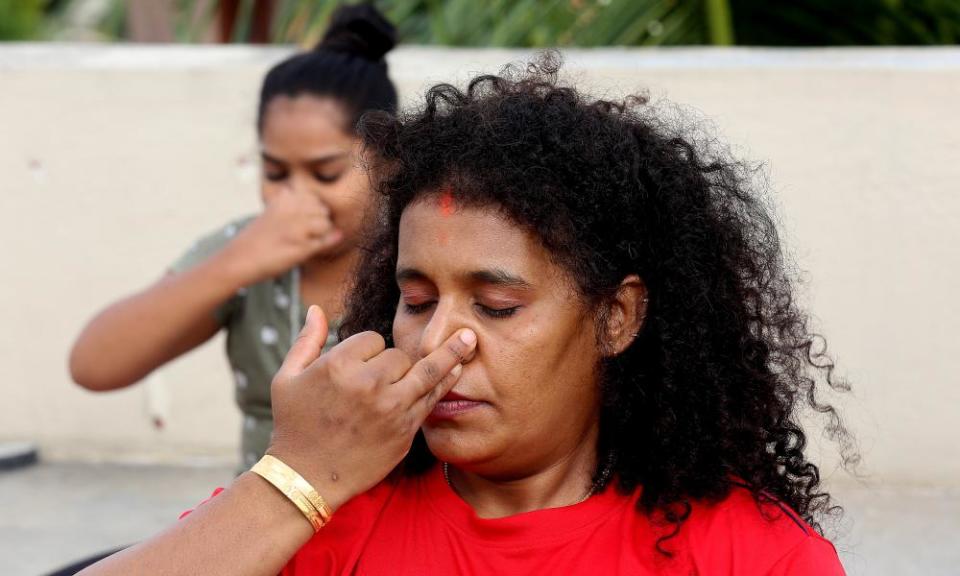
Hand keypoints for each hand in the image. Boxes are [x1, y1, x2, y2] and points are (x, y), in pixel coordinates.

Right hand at [225, 188, 340, 282]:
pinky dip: (320, 246)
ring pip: (326, 225)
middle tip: (300, 235)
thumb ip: (291, 208)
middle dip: (318, 222)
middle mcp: (292, 210)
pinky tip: (305, 250)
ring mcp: (297, 228)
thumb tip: (306, 199)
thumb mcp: (270, 215)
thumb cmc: (255, 240)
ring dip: (319, 235)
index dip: (311, 212)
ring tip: (301, 242)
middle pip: (323, 211)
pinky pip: (323, 243)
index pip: (314, 199)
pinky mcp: (301, 247)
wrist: (237, 260)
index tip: (298, 222)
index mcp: (283, 199)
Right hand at [266, 306, 476, 510]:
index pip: (372, 340)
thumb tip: (317, 309)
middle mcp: (368, 384)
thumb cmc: (294, 425)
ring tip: (470, 338)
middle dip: (393, 362)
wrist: (306, 478)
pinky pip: (430, 399)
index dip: (366, 351)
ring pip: (426, 371)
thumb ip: (307, 341)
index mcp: (338, 366)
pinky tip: (457, 371)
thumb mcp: (287, 378)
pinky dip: (444, 383)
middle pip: (398, 355)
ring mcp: (390, 408)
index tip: (358, 366)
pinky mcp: (405, 430)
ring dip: (449, 354)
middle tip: (378, 380)